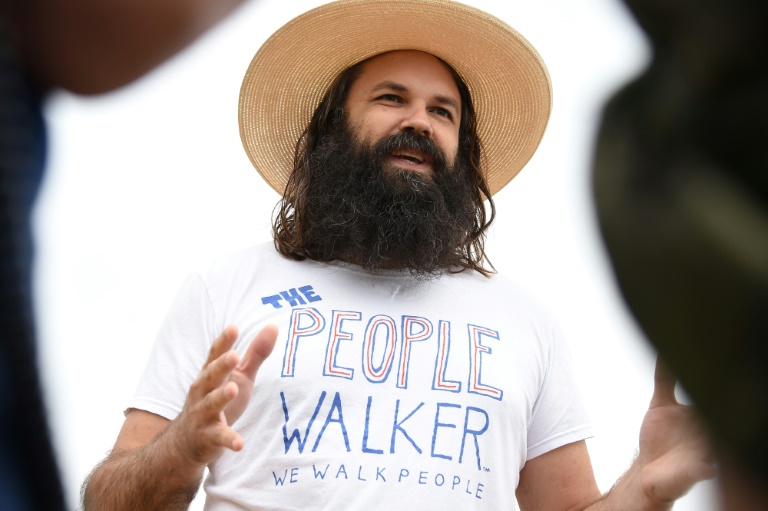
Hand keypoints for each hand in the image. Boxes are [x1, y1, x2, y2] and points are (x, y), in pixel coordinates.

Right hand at [167, 325, 276, 465]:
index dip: (223, 342)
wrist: (186, 442)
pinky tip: (239, 443)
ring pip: (210, 404)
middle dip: (221, 366)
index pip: (215, 355)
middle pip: (210, 376)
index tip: (233, 328)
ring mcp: (202, 415)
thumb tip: (273, 326)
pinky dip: (228, 440)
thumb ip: (255, 354)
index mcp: (210, 374)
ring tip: (233, 389)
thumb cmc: (218, 401)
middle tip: (234, 356)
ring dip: (221, 397)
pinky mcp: (207, 437)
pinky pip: (219, 438)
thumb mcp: (239, 376)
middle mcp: (202, 392)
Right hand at [637, 358, 715, 504]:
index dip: (727, 403)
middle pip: (710, 394)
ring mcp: (683, 412)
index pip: (723, 415)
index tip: (730, 389)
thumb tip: (709, 470)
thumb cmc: (674, 481)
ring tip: (689, 348)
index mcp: (713, 436)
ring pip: (690, 382)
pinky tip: (663, 351)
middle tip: (719, 359)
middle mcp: (701, 421)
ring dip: (690, 367)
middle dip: (716, 379)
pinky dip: (664, 367)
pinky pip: (664, 382)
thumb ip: (695, 472)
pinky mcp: (663, 407)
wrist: (653, 475)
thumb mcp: (684, 479)